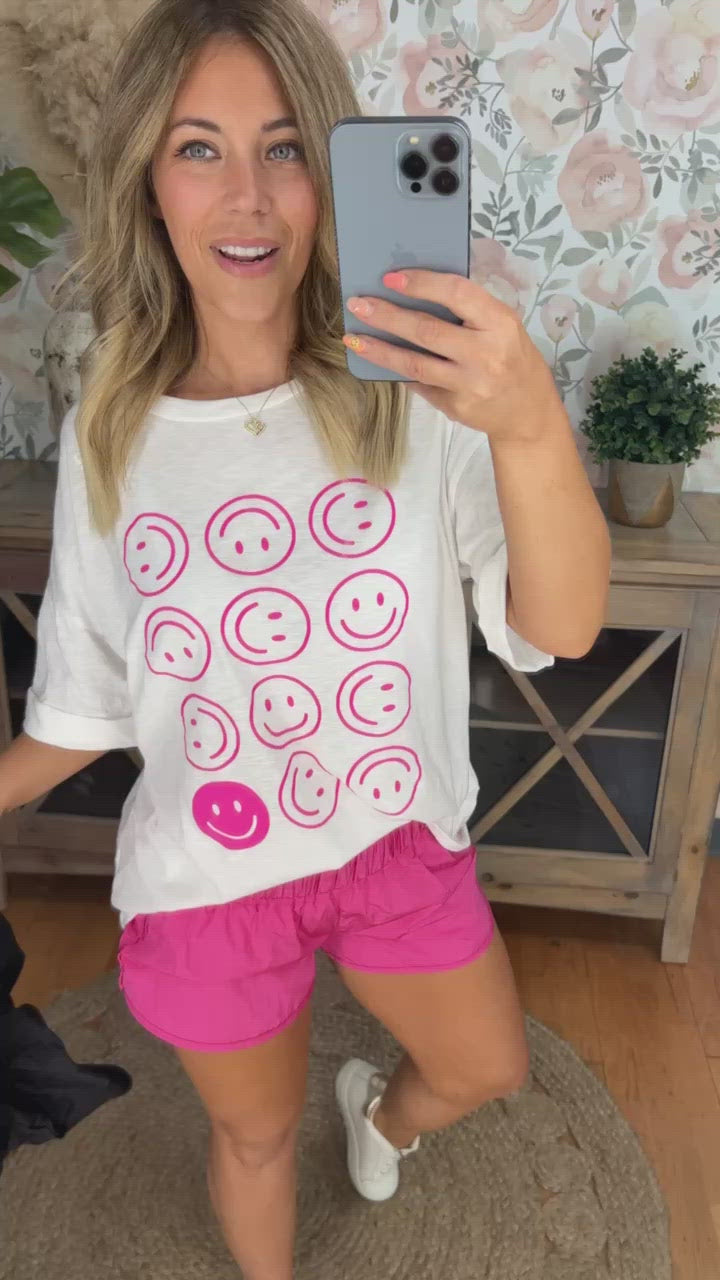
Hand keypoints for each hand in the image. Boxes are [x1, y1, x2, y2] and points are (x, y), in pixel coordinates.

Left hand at [343, 269, 565, 445]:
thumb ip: (470, 311)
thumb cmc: (512, 358)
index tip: (391, 278)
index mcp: (500, 323)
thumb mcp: (503, 326)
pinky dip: (399, 372)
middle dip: (388, 316)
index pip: (456, 294)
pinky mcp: (455, 407)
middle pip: (427, 331)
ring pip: (415, 364)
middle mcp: (485, 354)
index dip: (422, 283)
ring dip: (380, 350)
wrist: (528, 413)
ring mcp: (469, 385)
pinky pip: (420, 385)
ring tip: (354, 339)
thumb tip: (416, 292)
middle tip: (358, 305)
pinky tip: (380, 362)